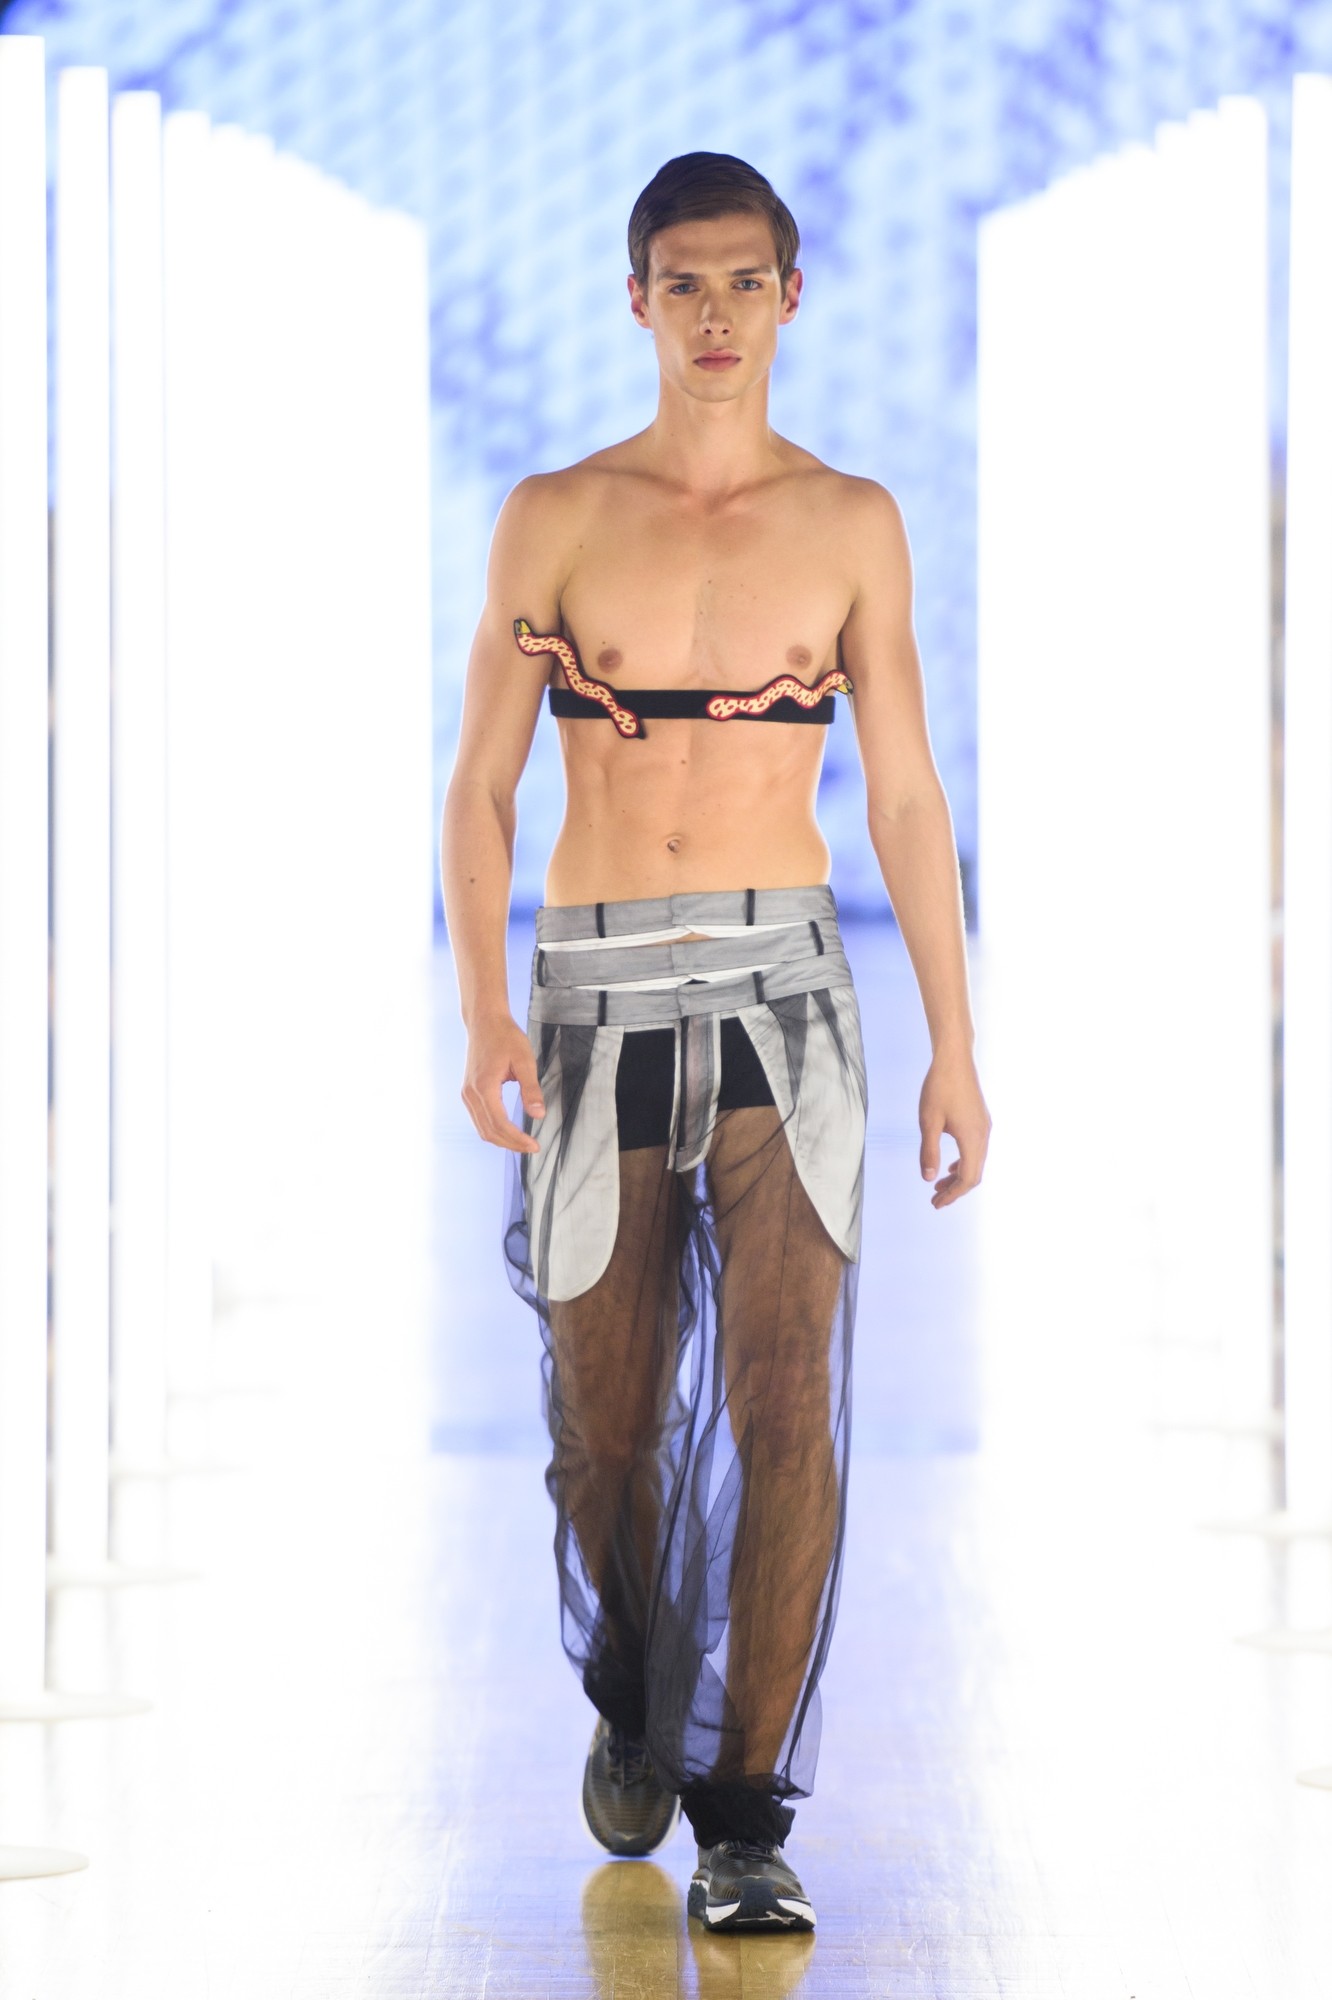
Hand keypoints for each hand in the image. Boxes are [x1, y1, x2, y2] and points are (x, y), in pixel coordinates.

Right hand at [461, 1015, 545, 1152]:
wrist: (485, 1021)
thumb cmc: (506, 1037)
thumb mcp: (524, 1060)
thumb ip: (531, 1089)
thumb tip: (538, 1114)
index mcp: (484, 1087)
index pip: (500, 1124)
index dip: (517, 1139)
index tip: (534, 1146)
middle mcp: (471, 1094)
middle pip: (489, 1131)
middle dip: (510, 1144)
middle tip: (531, 1148)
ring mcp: (467, 1094)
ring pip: (482, 1128)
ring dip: (501, 1140)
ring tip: (522, 1143)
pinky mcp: (468, 1092)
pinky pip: (478, 1119)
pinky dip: (493, 1130)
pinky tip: (508, 1131)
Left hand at [919, 1051, 989, 1207]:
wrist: (955, 1059)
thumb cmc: (939, 1088)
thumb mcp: (928, 1122)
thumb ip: (929, 1152)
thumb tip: (928, 1179)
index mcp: (972, 1139)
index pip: (967, 1179)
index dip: (952, 1195)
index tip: (936, 1204)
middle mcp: (984, 1136)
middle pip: (974, 1175)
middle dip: (955, 1190)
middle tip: (935, 1200)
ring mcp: (984, 1127)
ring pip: (976, 1162)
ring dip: (959, 1176)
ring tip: (939, 1185)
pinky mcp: (981, 1120)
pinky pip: (977, 1150)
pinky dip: (964, 1162)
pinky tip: (950, 1165)